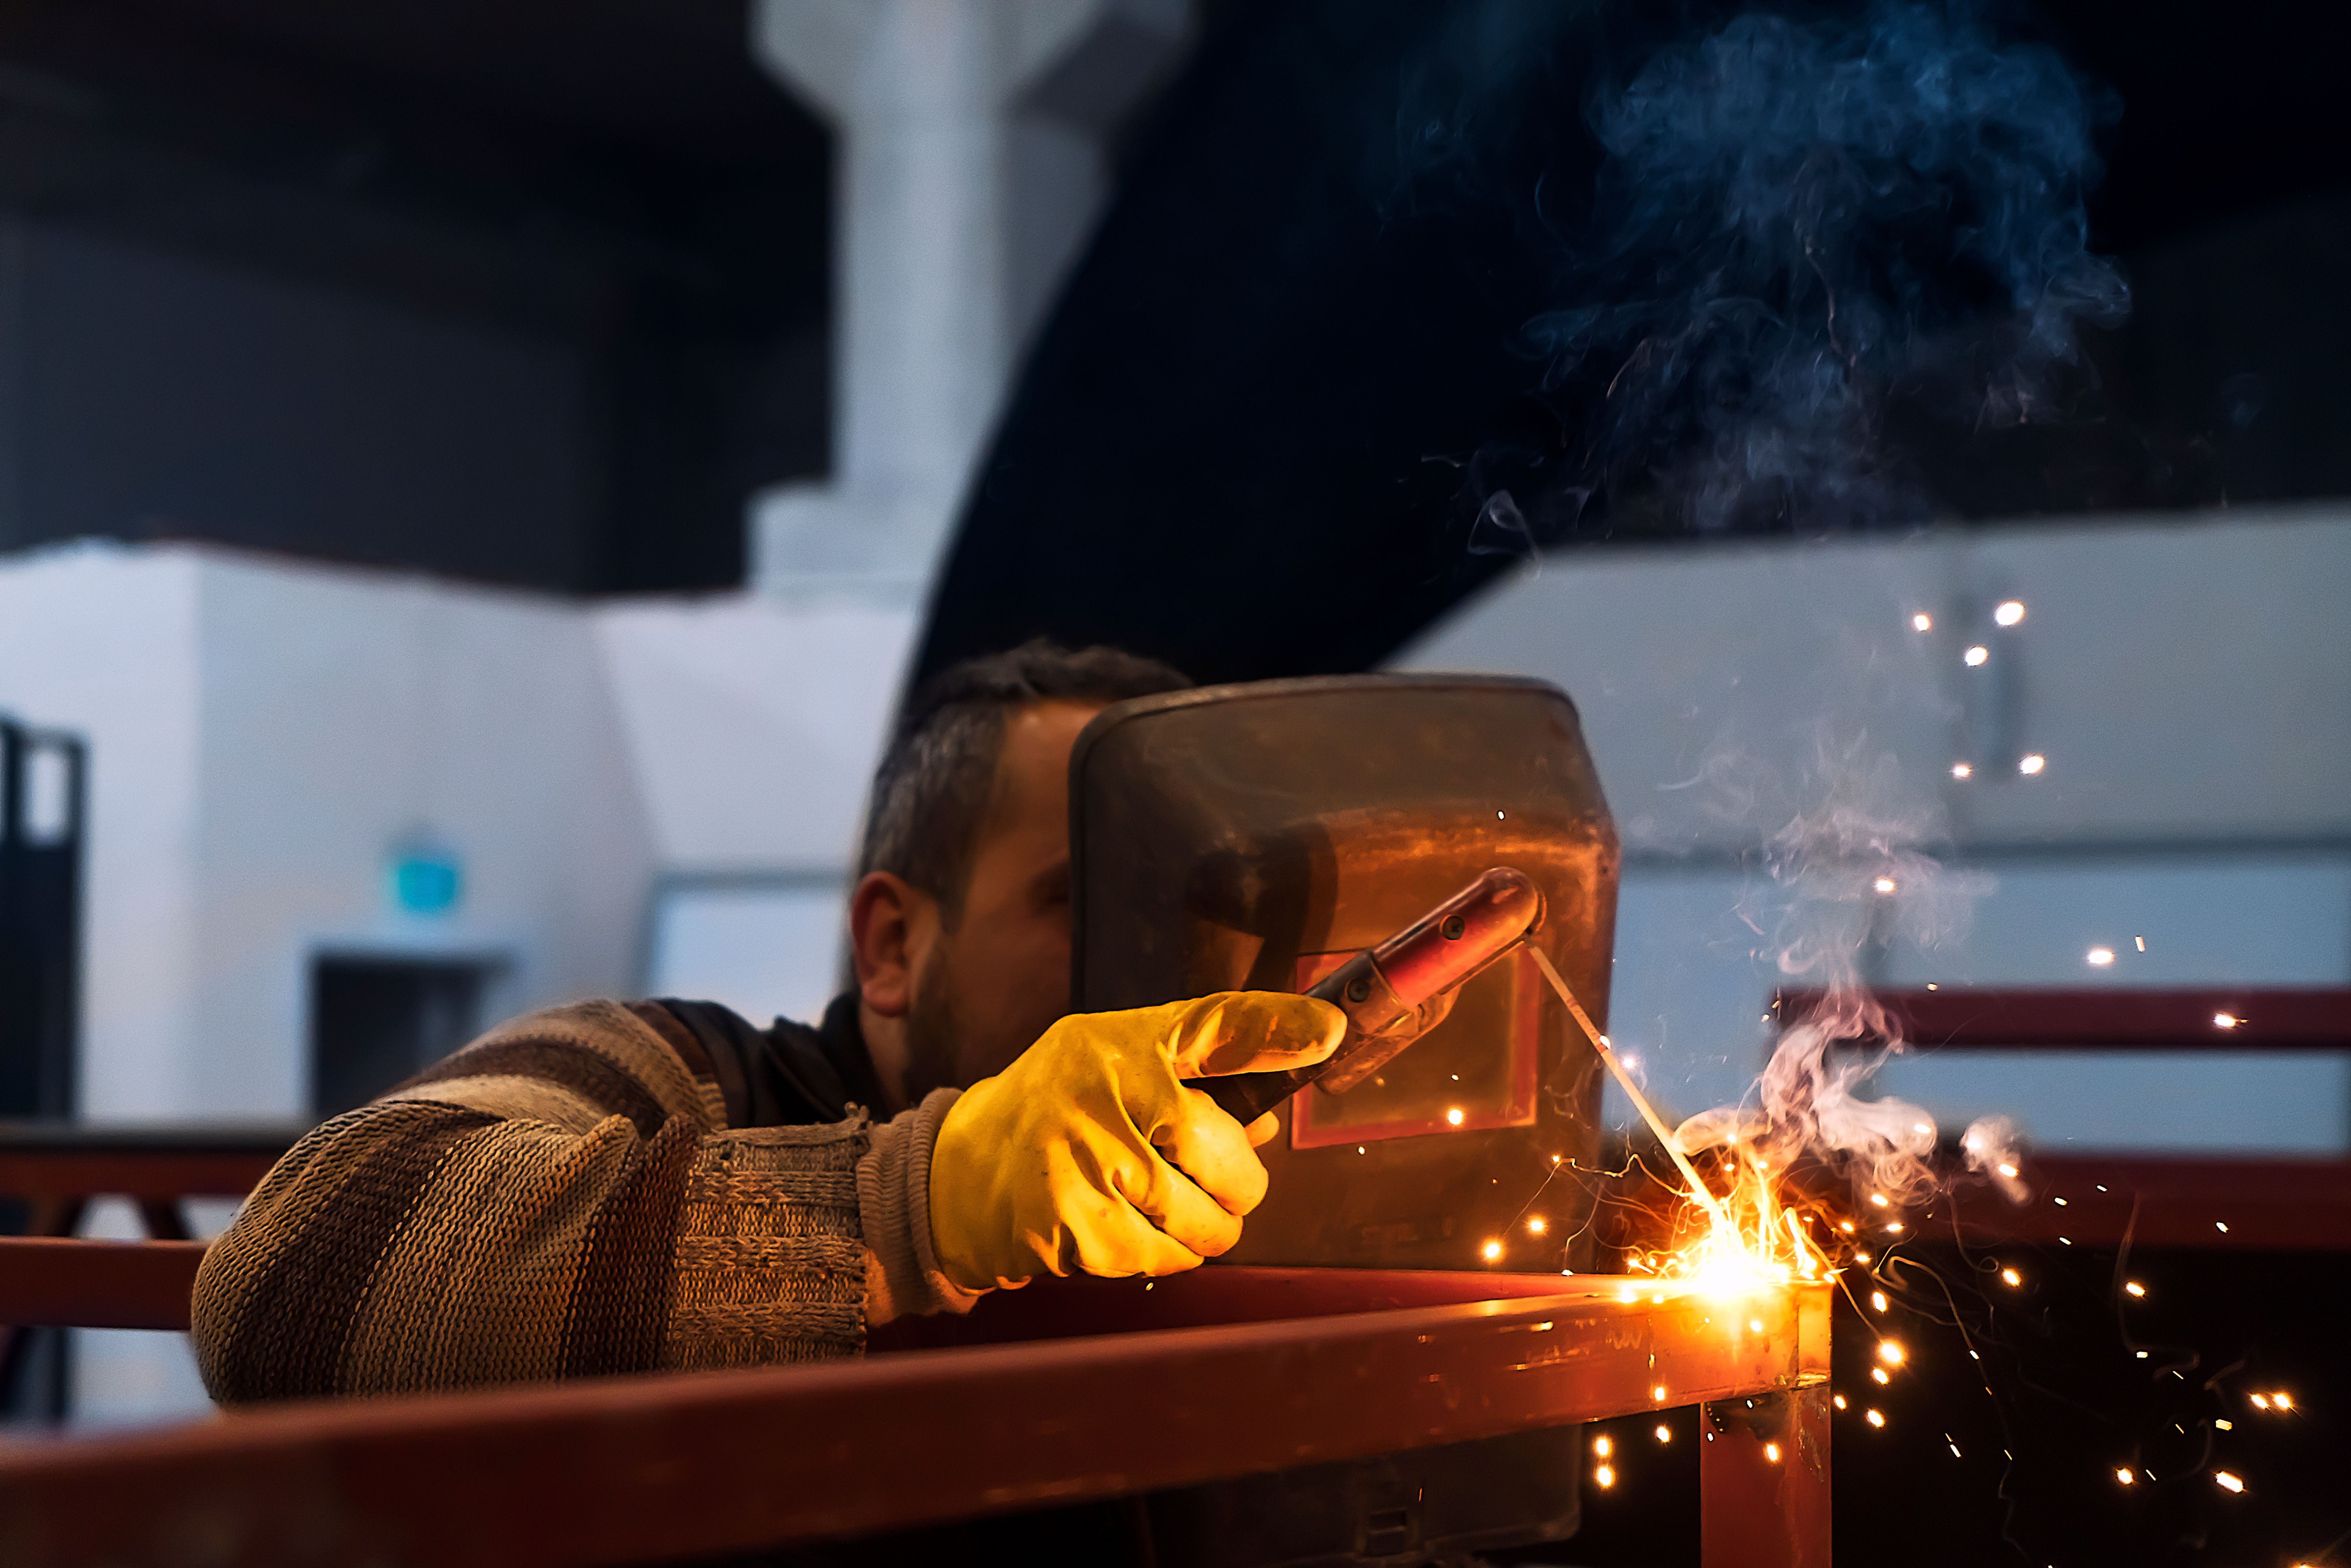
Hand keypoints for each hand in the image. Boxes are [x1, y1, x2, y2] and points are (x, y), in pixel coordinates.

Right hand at [927, 992, 1343, 1289]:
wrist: (951, 1180)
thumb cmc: (1048, 1113)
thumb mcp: (1109, 1067)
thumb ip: (1193, 1080)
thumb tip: (1273, 1118)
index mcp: (1120, 1044)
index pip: (1216, 1024)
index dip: (1279, 1026)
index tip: (1332, 1032)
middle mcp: (1106, 1092)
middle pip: (1231, 1159)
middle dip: (1234, 1187)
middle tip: (1201, 1183)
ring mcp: (1092, 1163)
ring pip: (1207, 1221)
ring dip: (1200, 1230)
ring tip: (1156, 1208)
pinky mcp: (1080, 1229)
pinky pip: (1167, 1259)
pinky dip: (1160, 1256)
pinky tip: (1120, 1229)